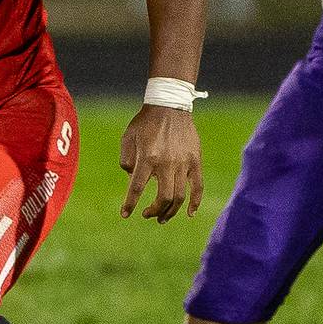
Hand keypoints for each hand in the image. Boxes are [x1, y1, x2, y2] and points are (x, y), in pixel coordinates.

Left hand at [119, 104, 202, 222]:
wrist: (169, 105)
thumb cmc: (145, 122)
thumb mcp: (127, 138)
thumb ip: (126, 161)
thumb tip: (132, 180)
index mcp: (147, 158)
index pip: (136, 188)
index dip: (130, 204)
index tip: (125, 214)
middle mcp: (166, 163)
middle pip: (163, 198)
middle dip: (154, 211)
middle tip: (147, 215)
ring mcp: (183, 163)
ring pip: (179, 196)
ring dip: (171, 211)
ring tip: (162, 218)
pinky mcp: (195, 161)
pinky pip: (197, 186)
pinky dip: (195, 202)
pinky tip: (189, 213)